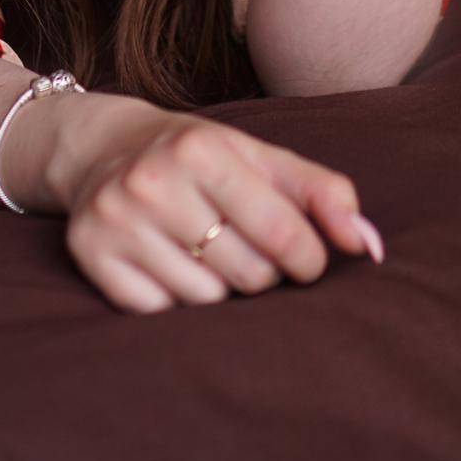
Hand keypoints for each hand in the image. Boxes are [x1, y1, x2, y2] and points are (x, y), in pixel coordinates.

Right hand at [60, 105, 383, 313]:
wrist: (107, 148)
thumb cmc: (203, 159)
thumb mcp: (263, 159)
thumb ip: (325, 194)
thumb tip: (369, 245)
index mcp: (202, 149)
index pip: (283, 234)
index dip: (307, 258)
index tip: (304, 257)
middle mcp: (153, 181)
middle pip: (248, 275)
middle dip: (261, 271)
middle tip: (241, 245)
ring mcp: (116, 219)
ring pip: (207, 301)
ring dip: (219, 287)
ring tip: (202, 249)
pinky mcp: (90, 254)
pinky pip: (161, 313)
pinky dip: (175, 299)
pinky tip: (168, 262)